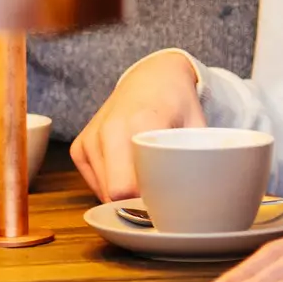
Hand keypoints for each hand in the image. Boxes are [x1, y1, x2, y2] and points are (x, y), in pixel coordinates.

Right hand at [71, 51, 204, 201]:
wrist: (152, 77)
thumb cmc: (178, 103)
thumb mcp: (197, 126)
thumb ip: (198, 158)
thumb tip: (203, 197)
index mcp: (139, 123)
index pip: (128, 187)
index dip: (146, 203)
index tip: (164, 205)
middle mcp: (108, 130)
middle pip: (113, 193)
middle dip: (135, 203)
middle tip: (159, 197)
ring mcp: (90, 139)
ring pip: (102, 192)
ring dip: (124, 194)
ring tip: (147, 175)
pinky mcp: (79, 147)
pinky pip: (94, 183)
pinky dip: (112, 185)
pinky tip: (130, 169)